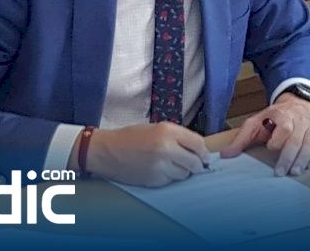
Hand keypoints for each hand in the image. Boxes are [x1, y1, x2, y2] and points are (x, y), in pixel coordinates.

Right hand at [76, 123, 209, 187]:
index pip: (199, 144)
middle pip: (196, 162)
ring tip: (168, 164)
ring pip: (185, 174)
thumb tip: (198, 149)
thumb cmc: (129, 137)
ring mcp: (161, 166)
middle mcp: (166, 148)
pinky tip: (157, 170)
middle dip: (196, 164)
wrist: (106, 151)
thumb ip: (177, 136)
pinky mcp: (155, 179)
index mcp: (167, 131)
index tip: (203, 156)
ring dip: (182, 171)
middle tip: (191, 164)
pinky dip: (169, 177)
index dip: (203, 152)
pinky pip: (172, 181)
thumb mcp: (155, 128)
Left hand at [220, 93, 309, 175]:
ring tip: (294, 172)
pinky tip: (307, 167)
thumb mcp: (254, 124)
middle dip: (289, 157)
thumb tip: (225, 155)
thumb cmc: (271, 119)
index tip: (270, 148)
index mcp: (281, 114)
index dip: (278, 139)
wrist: (294, 106)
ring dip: (303, 160)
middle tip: (281, 172)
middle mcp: (298, 120)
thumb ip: (240, 140)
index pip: (284, 127)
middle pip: (296, 139)